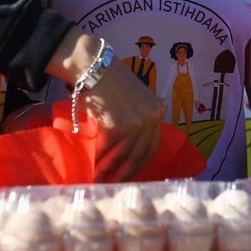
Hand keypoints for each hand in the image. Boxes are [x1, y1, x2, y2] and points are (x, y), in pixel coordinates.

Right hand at [83, 63, 165, 180]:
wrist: (95, 66)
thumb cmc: (109, 81)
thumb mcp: (134, 99)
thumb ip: (138, 118)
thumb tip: (129, 148)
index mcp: (158, 111)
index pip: (152, 145)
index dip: (140, 163)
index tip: (131, 174)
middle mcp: (152, 117)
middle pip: (140, 154)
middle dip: (126, 172)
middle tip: (116, 184)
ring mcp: (137, 122)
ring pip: (123, 155)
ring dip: (109, 171)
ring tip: (100, 180)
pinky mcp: (119, 126)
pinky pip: (107, 150)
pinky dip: (99, 161)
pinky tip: (92, 168)